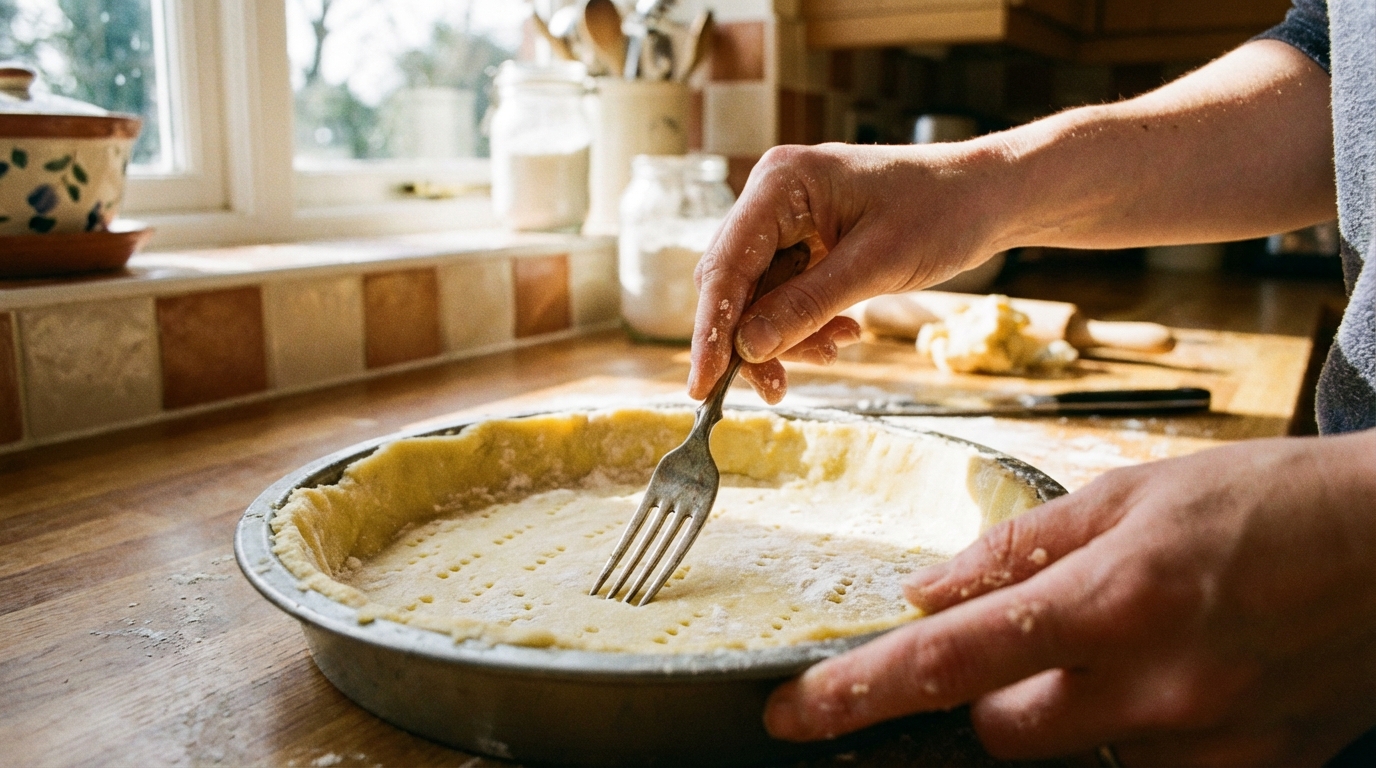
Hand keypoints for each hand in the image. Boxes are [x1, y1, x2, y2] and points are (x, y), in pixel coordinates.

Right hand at [688, 142, 1012, 402]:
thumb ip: (806, 305)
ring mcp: (788, 218)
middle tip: (775, 388)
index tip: (702, 385)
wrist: (989, 196)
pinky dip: (807, 322)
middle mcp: (773, 197)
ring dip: (786, 334)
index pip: (726, 266)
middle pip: (734, 283)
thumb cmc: (941, 212)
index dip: (710, 330)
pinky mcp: (807, 240)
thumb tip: (747, 347)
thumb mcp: (875, 265)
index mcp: (780, 184)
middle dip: (752, 339)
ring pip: (759, 295)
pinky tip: (841, 334)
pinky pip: (787, 293)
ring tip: (834, 351)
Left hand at [763, 431, 1375, 764]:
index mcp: (1115, 596)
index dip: (856, 694)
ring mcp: (1206, 745)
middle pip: (999, 730)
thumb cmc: (1272, 502)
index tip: (792, 715)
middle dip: (984, 692)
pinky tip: (1170, 680)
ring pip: (1068, 757)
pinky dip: (1127, 734)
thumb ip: (1018, 548)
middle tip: (1023, 638)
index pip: (950, 662)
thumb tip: (927, 592)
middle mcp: (1155, 685)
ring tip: (1124, 647)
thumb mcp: (1133, 493)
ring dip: (1061, 711)